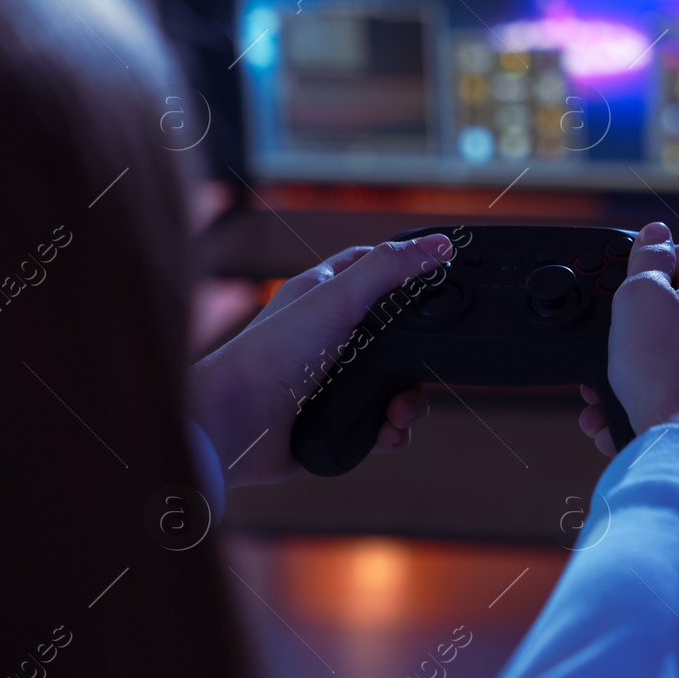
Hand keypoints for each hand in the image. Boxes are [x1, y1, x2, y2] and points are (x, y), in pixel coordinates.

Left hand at [187, 235, 452, 487]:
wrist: (238, 425)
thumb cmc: (270, 355)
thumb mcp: (337, 299)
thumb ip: (389, 268)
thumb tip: (440, 244)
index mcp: (324, 296)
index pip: (373, 269)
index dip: (407, 271)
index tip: (439, 279)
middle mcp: (331, 335)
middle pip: (398, 335)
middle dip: (418, 357)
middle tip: (423, 369)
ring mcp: (334, 378)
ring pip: (394, 383)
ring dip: (409, 402)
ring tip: (398, 414)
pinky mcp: (337, 418)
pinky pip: (381, 423)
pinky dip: (391, 431)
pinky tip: (385, 433)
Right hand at [577, 223, 678, 486]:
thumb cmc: (664, 372)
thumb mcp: (640, 298)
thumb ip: (648, 260)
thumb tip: (657, 232)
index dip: (647, 271)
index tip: (622, 289)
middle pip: (676, 323)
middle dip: (632, 342)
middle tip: (603, 360)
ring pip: (676, 370)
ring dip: (634, 383)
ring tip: (602, 406)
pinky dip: (653, 412)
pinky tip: (625, 427)